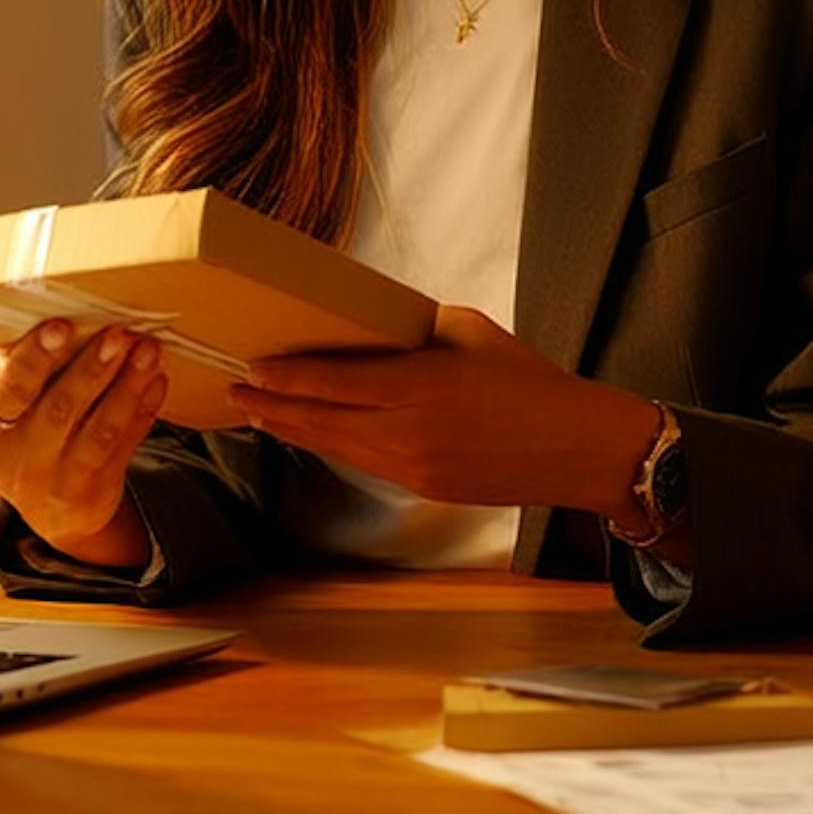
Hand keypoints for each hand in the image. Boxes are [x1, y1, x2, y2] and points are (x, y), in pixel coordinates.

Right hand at [0, 321, 165, 568]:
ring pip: (100, 430)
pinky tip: (156, 379)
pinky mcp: (97, 489)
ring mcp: (60, 479)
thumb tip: (30, 309)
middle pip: (59, 410)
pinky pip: (125, 445)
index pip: (8, 392)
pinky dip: (144, 409)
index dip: (34, 359)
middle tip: (117, 333)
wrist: (47, 508)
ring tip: (147, 349)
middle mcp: (19, 460)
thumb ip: (9, 363)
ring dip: (127, 385)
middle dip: (91, 368)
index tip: (60, 326)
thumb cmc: (19, 434)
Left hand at [233, 306, 657, 513]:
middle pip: (322, 421)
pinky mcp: (424, 487)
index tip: (250, 368)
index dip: (287, 379)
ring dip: (294, 429)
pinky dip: (332, 444)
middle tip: (234, 391)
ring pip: (337, 446)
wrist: (579, 448)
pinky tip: (312, 432)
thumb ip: (417, 330)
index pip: (336, 383)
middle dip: (272, 407)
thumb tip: (375, 326)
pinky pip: (364, 462)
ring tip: (259, 413)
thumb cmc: (531, 380)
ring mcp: (415, 467)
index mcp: (424, 385)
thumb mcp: (472, 333)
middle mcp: (411, 431)